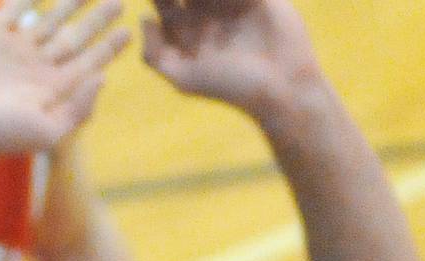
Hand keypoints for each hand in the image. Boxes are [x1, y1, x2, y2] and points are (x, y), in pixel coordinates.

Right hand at [0, 0, 129, 159]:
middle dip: (98, 20)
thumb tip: (104, 77)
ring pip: (49, 19)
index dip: (109, 48)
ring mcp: (14, 50)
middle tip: (121, 1)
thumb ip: (78, 108)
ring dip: (70, 3)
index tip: (129, 32)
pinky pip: (13, 8)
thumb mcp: (48, 130)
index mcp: (55, 90)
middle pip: (76, 37)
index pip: (89, 63)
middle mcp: (38, 68)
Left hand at [141, 0, 321, 111]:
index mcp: (182, 26)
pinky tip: (237, 3)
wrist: (282, 87)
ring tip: (216, 3)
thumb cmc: (232, 87)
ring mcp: (227, 0)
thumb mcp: (185, 79)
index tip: (167, 0)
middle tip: (198, 0)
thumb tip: (143, 18)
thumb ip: (154, 55)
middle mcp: (201, 9)